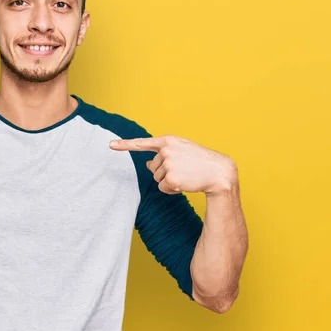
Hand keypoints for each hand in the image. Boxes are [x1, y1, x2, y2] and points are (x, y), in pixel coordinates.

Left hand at [109, 135, 237, 194]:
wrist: (220, 172)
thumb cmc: (201, 161)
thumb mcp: (182, 152)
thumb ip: (163, 155)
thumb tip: (147, 164)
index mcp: (168, 141)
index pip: (142, 143)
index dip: (124, 144)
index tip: (110, 144)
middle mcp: (166, 151)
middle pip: (152, 168)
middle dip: (165, 172)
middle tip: (183, 170)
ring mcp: (168, 164)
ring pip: (157, 179)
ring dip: (169, 181)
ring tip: (186, 176)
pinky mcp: (171, 178)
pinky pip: (163, 189)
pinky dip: (172, 190)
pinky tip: (185, 184)